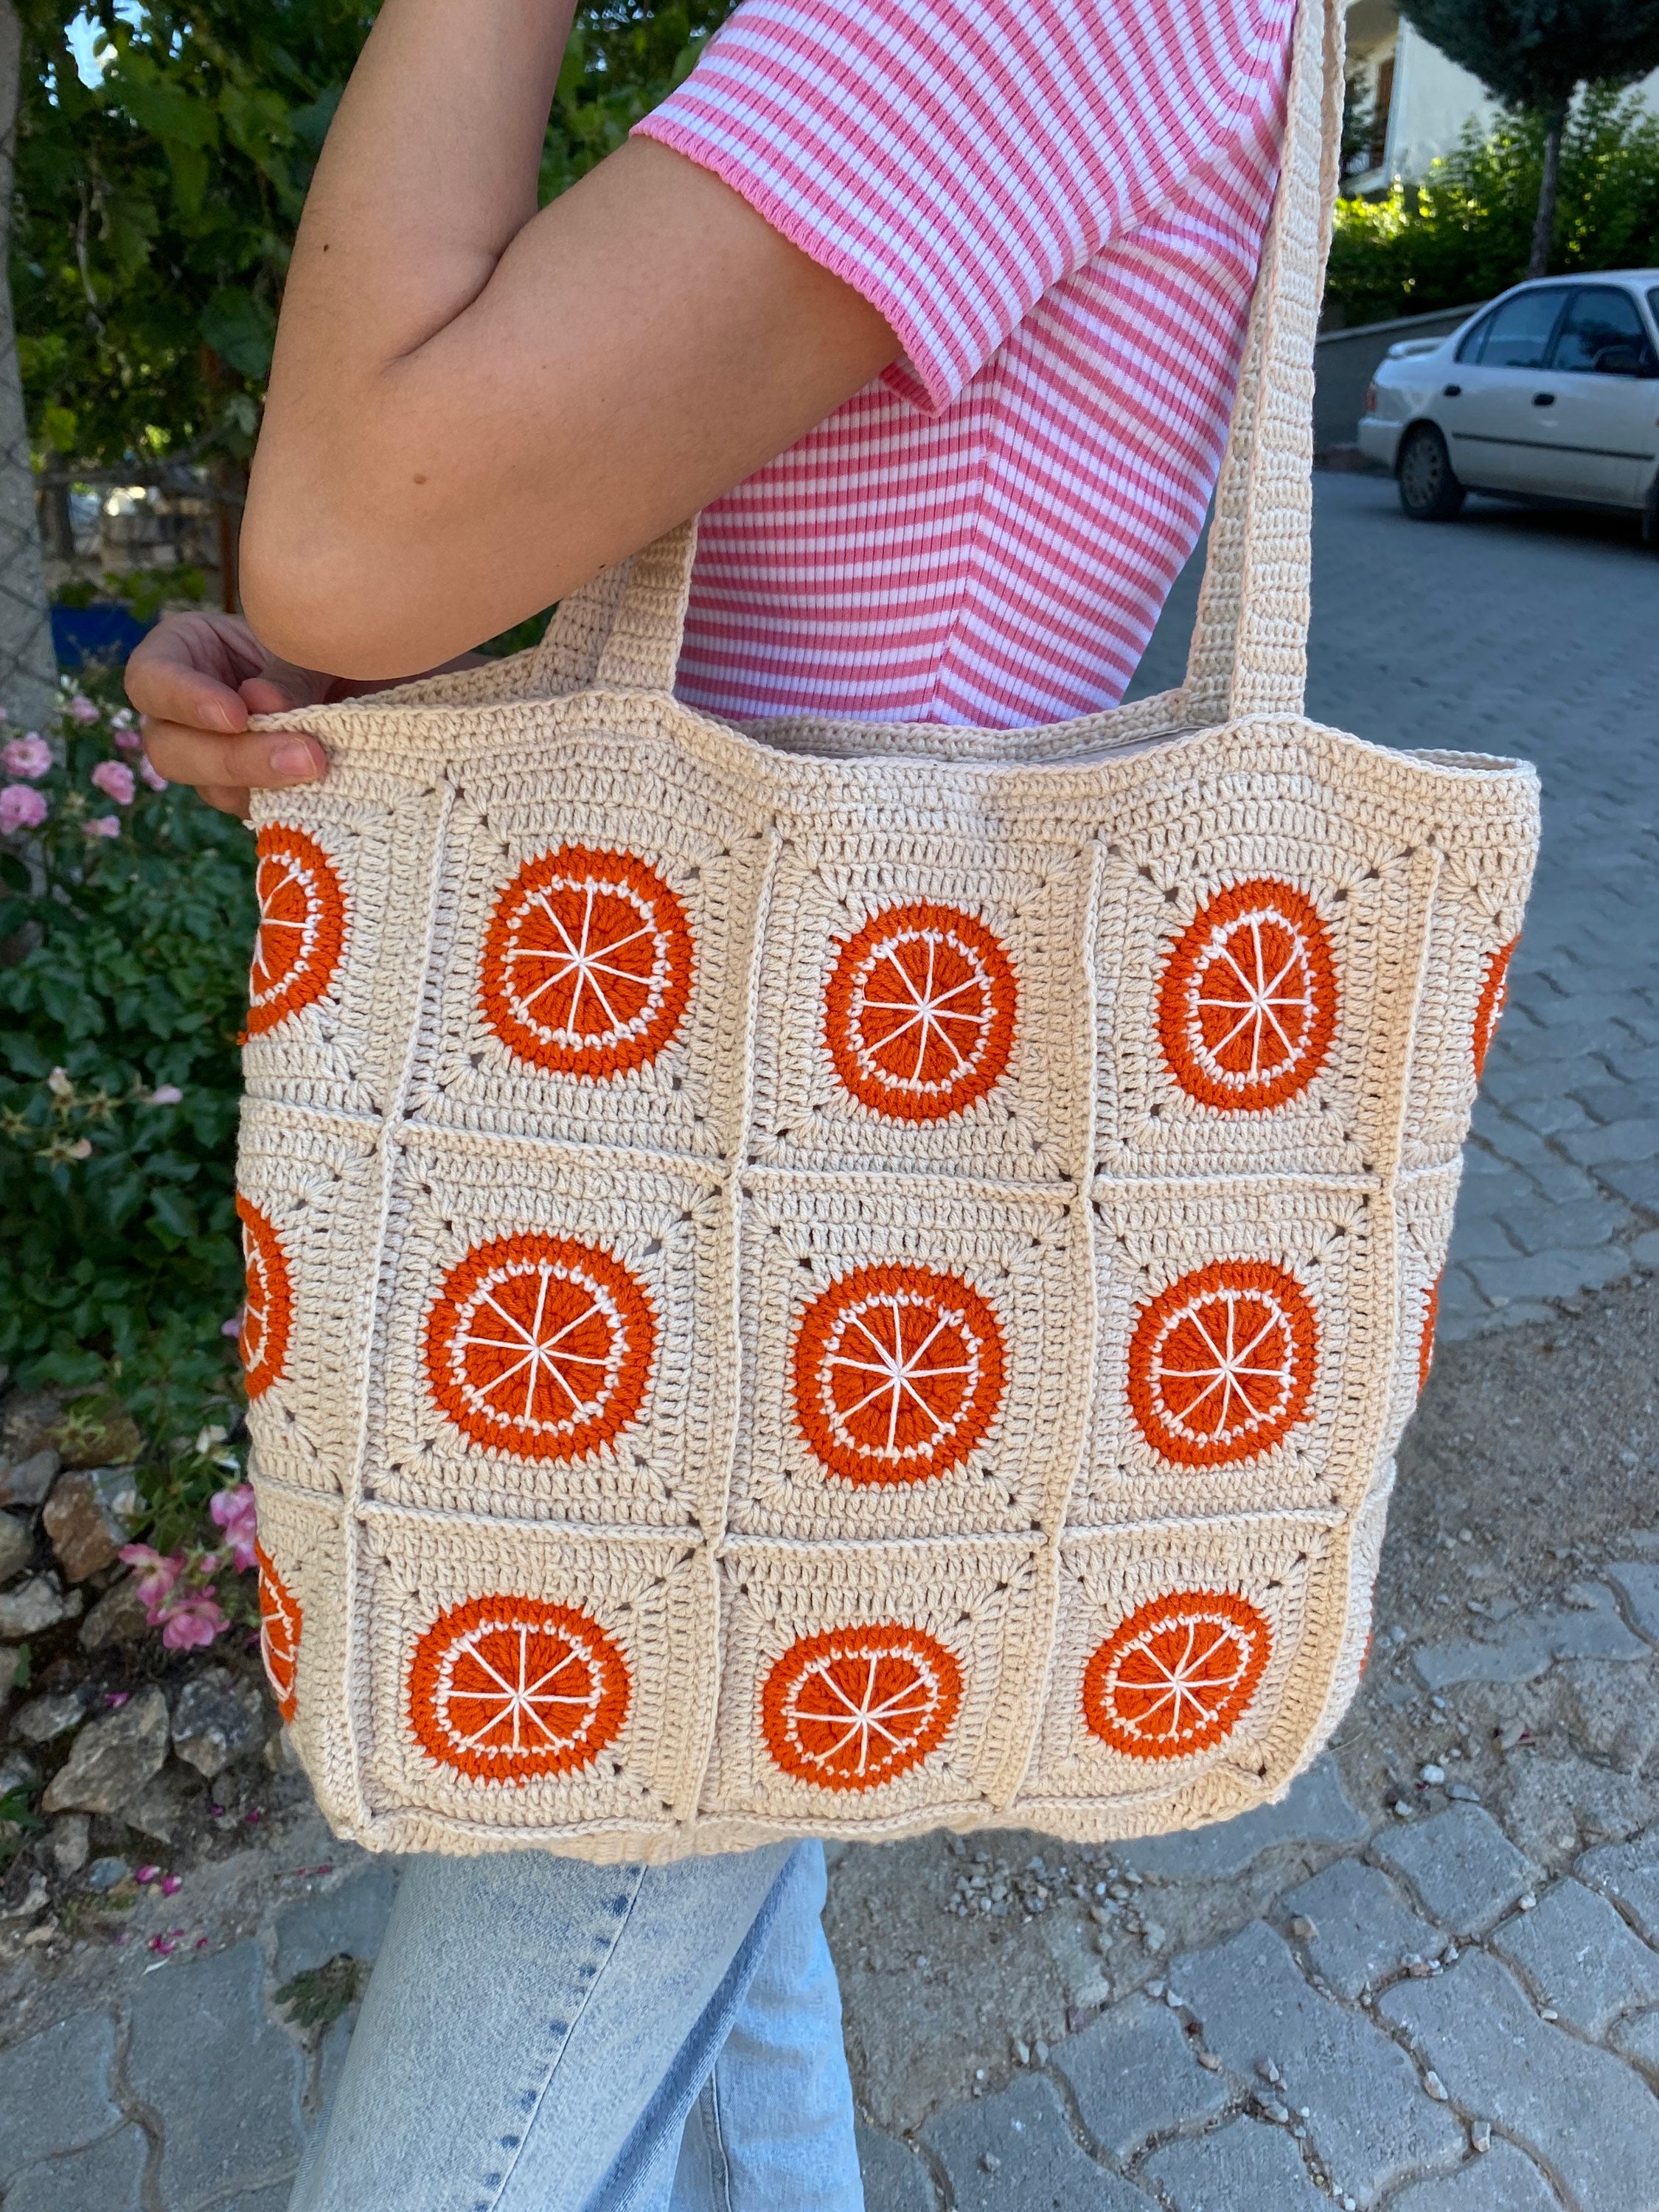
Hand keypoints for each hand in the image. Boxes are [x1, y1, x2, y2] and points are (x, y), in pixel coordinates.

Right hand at [126, 609, 334, 818]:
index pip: (150, 679)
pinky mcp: (250, 793)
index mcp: (181, 653)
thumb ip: (287, 671)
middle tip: (303, 756)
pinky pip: (255, 810)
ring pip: (210, 788)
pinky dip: (287, 803)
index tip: (236, 715)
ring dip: (264, 785)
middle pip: (169, 749)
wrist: (364, 671)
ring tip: (320, 768)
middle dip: (232, 758)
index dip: (184, 701)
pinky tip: (323, 788)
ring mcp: (213, 759)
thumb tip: (263, 703)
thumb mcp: (309, 644)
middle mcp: (183, 713)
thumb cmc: (326, 642)